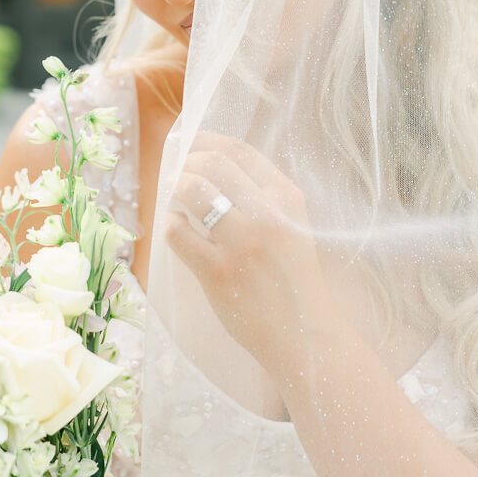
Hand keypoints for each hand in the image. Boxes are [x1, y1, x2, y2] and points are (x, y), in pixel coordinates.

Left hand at [165, 132, 333, 377]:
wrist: (305, 335)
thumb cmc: (294, 280)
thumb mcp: (293, 227)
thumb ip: (264, 198)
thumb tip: (214, 166)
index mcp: (287, 199)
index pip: (240, 151)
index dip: (208, 141)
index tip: (192, 146)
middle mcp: (267, 215)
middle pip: (212, 163)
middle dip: (187, 163)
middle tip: (178, 173)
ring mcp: (242, 244)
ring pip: (193, 190)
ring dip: (176, 189)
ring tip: (175, 197)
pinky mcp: (219, 272)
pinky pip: (179, 233)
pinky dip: (172, 225)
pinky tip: (179, 230)